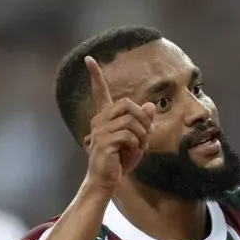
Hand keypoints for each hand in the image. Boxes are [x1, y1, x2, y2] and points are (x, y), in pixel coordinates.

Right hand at [84, 56, 155, 192]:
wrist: (107, 180)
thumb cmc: (120, 160)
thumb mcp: (136, 139)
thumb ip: (142, 122)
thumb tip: (150, 105)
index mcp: (105, 117)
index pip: (99, 92)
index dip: (95, 76)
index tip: (89, 59)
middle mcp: (99, 120)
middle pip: (127, 104)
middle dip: (142, 118)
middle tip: (146, 134)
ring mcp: (100, 130)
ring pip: (131, 120)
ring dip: (142, 134)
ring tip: (140, 146)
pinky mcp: (104, 142)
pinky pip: (129, 134)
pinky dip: (137, 143)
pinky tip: (133, 151)